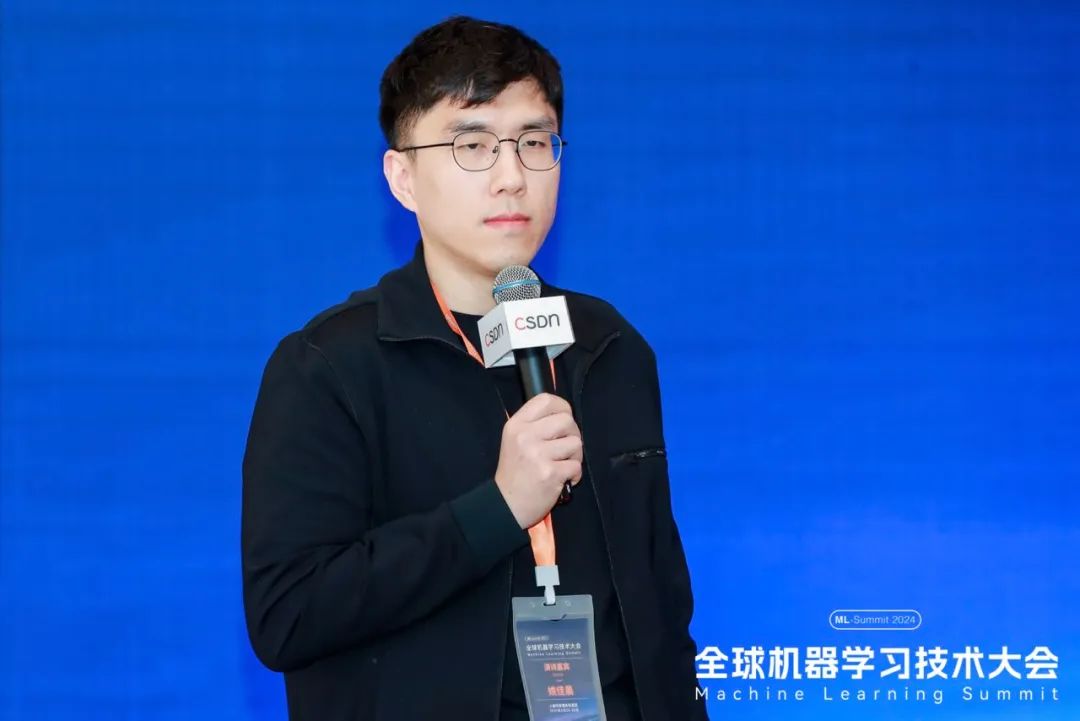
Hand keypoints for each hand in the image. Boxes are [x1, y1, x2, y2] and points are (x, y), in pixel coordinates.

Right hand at [494, 393, 582, 528]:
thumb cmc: (515, 473)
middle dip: (572, 435)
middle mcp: (525, 436)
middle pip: (566, 421)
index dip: (562, 407)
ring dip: (575, 456)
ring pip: (576, 443)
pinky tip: (562, 479)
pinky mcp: (550, 473)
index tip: (564, 420)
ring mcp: (537, 454)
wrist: (506, 505)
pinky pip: (576, 465)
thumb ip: (535, 425)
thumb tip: (565, 415)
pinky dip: (574, 474)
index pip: (546, 400)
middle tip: (565, 449)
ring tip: (562, 465)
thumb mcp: (515, 440)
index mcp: (516, 425)